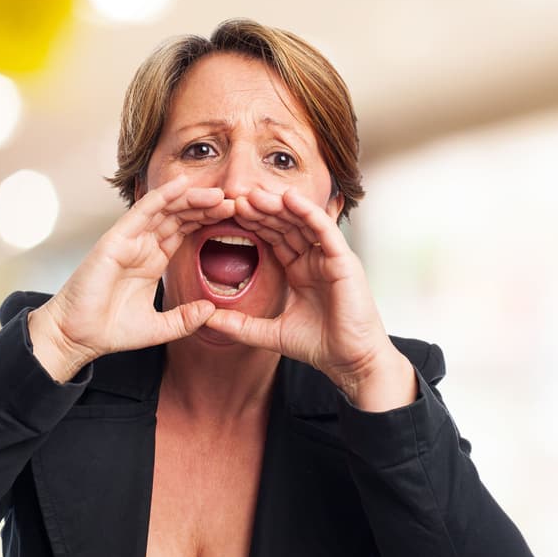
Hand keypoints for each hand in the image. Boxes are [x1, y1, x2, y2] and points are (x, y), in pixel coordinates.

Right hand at [28, 176, 233, 382]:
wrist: (78, 336)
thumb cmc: (112, 330)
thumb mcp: (160, 328)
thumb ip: (185, 319)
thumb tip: (212, 311)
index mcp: (153, 260)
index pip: (184, 231)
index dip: (207, 221)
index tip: (234, 217)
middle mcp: (142, 246)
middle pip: (178, 216)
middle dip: (205, 207)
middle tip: (234, 200)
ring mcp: (129, 240)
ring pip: (164, 210)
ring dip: (191, 199)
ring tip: (218, 193)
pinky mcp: (115, 240)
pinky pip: (141, 212)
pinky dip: (161, 197)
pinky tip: (182, 187)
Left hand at [203, 187, 415, 410]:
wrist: (350, 362)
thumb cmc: (321, 346)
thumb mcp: (271, 334)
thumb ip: (241, 325)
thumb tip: (207, 320)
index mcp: (300, 271)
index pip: (275, 239)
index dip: (254, 225)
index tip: (228, 215)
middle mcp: (315, 260)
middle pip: (286, 226)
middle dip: (262, 211)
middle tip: (236, 197)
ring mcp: (331, 258)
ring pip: (303, 222)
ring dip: (280, 206)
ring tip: (254, 194)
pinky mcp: (344, 261)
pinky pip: (325, 229)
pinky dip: (308, 212)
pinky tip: (290, 198)